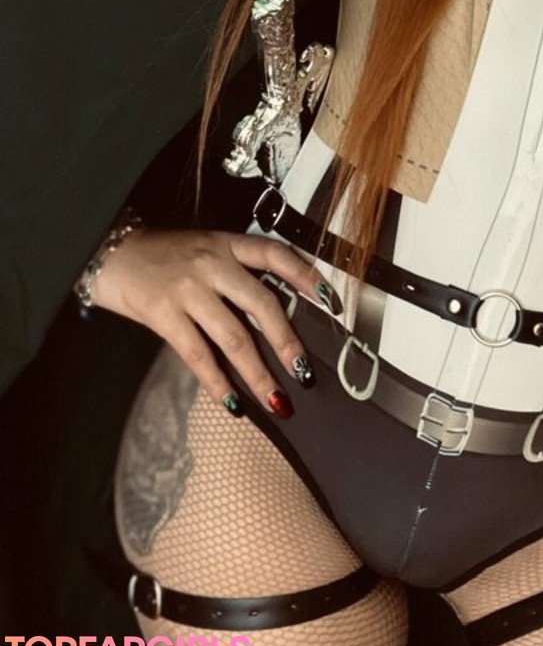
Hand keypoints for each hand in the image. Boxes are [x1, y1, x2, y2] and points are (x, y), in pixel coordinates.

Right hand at [92, 228, 330, 414]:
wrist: (109, 252)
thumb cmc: (162, 255)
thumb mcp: (204, 250)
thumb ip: (235, 275)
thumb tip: (272, 318)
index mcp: (227, 244)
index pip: (276, 256)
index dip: (306, 277)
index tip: (331, 302)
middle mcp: (212, 264)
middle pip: (262, 305)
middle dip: (287, 343)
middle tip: (305, 373)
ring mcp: (188, 289)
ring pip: (234, 337)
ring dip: (258, 374)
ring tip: (276, 400)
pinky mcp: (163, 314)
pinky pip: (197, 354)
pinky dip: (217, 381)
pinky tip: (232, 401)